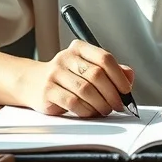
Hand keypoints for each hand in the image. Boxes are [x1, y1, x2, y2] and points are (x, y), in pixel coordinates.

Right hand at [19, 39, 134, 117]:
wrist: (31, 82)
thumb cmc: (65, 76)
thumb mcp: (87, 68)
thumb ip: (109, 70)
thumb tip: (129, 77)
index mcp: (79, 48)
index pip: (104, 58)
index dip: (119, 76)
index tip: (126, 90)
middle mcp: (66, 57)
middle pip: (97, 75)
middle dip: (112, 93)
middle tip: (118, 105)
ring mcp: (55, 73)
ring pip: (85, 90)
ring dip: (101, 104)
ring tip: (106, 110)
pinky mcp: (47, 91)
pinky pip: (73, 102)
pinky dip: (86, 110)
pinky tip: (91, 113)